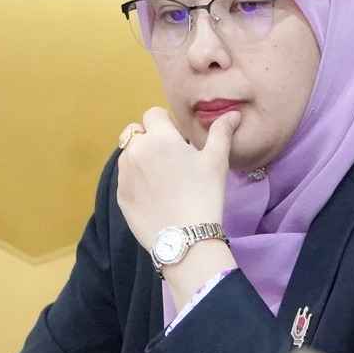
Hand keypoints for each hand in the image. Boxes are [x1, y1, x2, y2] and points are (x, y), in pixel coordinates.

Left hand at [114, 105, 239, 252]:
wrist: (185, 239)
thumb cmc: (204, 195)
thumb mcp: (216, 161)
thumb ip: (221, 132)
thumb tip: (233, 113)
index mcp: (158, 138)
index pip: (153, 114)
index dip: (167, 123)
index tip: (179, 140)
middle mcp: (135, 151)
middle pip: (136, 132)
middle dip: (150, 138)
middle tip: (170, 158)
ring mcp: (124, 174)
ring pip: (128, 154)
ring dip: (141, 158)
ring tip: (162, 179)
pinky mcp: (120, 195)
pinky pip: (125, 178)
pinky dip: (136, 180)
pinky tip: (155, 196)